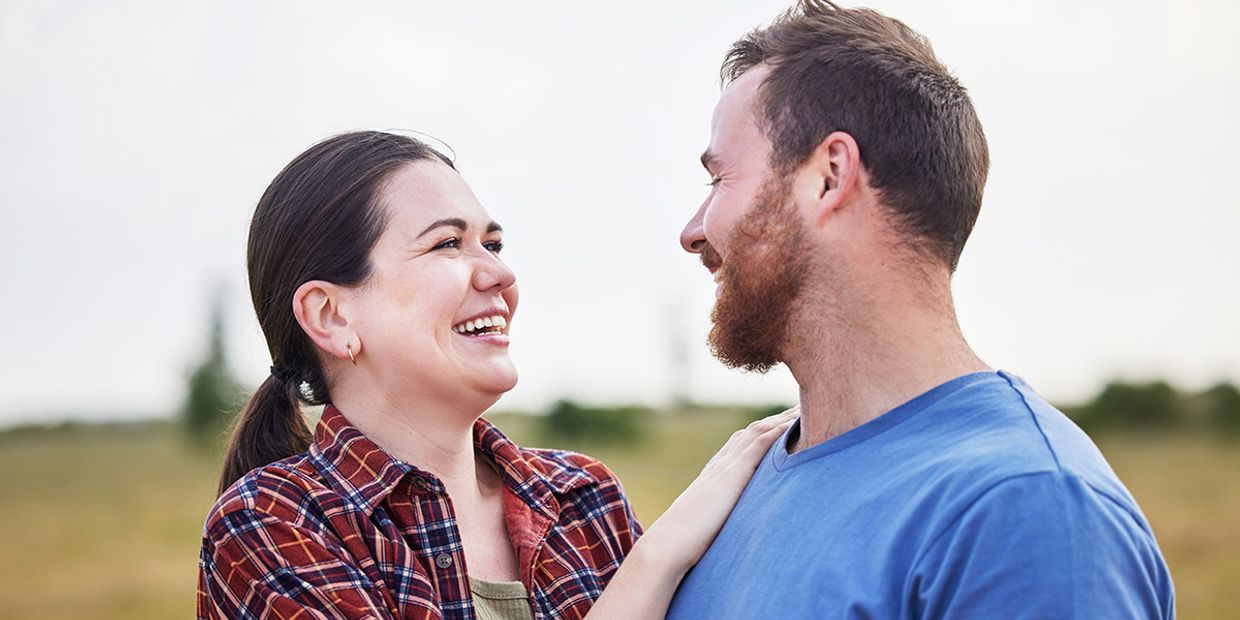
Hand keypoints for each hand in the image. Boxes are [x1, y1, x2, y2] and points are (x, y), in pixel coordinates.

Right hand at [641, 407, 798, 573]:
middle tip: (800, 406)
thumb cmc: (686, 541)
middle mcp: (721, 464)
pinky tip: (796, 421)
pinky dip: (779, 430)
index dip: (762, 430)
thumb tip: (727, 529)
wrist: (669, 543)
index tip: (781, 422)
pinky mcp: (734, 473)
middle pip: (753, 431)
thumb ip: (720, 517)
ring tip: (805, 406)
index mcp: (715, 475)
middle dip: (777, 418)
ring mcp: (727, 466)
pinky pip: (761, 443)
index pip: (742, 444)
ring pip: (759, 431)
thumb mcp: (708, 523)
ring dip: (783, 418)